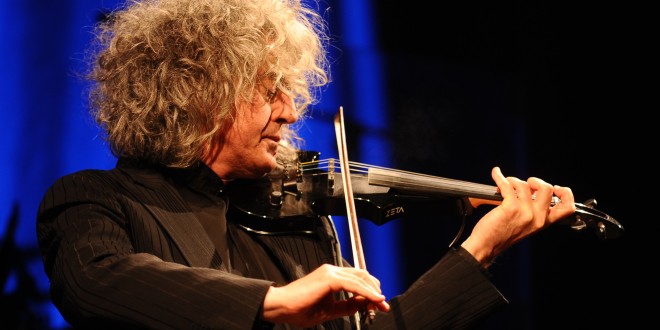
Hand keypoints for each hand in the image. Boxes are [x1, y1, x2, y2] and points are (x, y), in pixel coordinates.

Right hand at [262, 264, 389, 326]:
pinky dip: (366, 292)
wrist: (281, 307)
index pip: (357, 279)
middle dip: (376, 290)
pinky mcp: (329, 278)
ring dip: (374, 291)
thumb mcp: (330, 310)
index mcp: (331, 277)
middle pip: (362, 275)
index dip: (370, 291)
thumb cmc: (299, 309)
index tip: (379, 305)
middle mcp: (332, 271)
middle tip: (383, 305)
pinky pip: (354, 284)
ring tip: (381, 304)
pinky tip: (374, 300)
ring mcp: (331, 272)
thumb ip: (347, 306)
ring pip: (361, 278)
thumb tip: (364, 305)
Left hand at [461, 167, 575, 266]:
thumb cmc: (502, 235)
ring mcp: (525, 213)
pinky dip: (499, 177)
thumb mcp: (526, 225)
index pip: (567, 208)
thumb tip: (530, 189)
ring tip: (505, 185)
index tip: (556, 188)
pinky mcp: (511, 208)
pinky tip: (496, 174)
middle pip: (548, 189)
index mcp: (543, 222)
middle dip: (536, 181)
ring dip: (513, 180)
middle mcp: (537, 218)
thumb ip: (533, 211)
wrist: (486, 246)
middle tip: (525, 185)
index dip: (565, 194)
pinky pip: (507, 185)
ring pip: (526, 185)